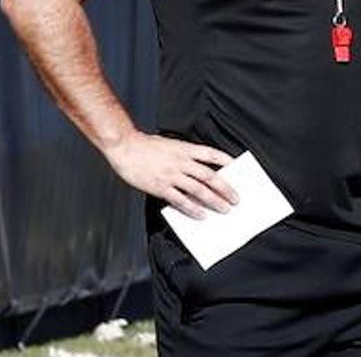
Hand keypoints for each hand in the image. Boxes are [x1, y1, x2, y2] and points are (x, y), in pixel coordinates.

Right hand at [105, 131, 238, 219]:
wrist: (124, 147)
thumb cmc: (145, 146)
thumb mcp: (170, 144)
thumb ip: (184, 155)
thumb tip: (199, 172)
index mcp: (184, 148)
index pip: (210, 153)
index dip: (225, 160)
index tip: (236, 167)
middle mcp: (180, 162)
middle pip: (209, 176)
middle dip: (225, 188)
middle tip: (235, 198)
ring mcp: (171, 175)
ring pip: (198, 190)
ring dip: (214, 200)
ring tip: (224, 209)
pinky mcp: (160, 187)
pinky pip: (180, 200)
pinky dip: (193, 209)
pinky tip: (201, 215)